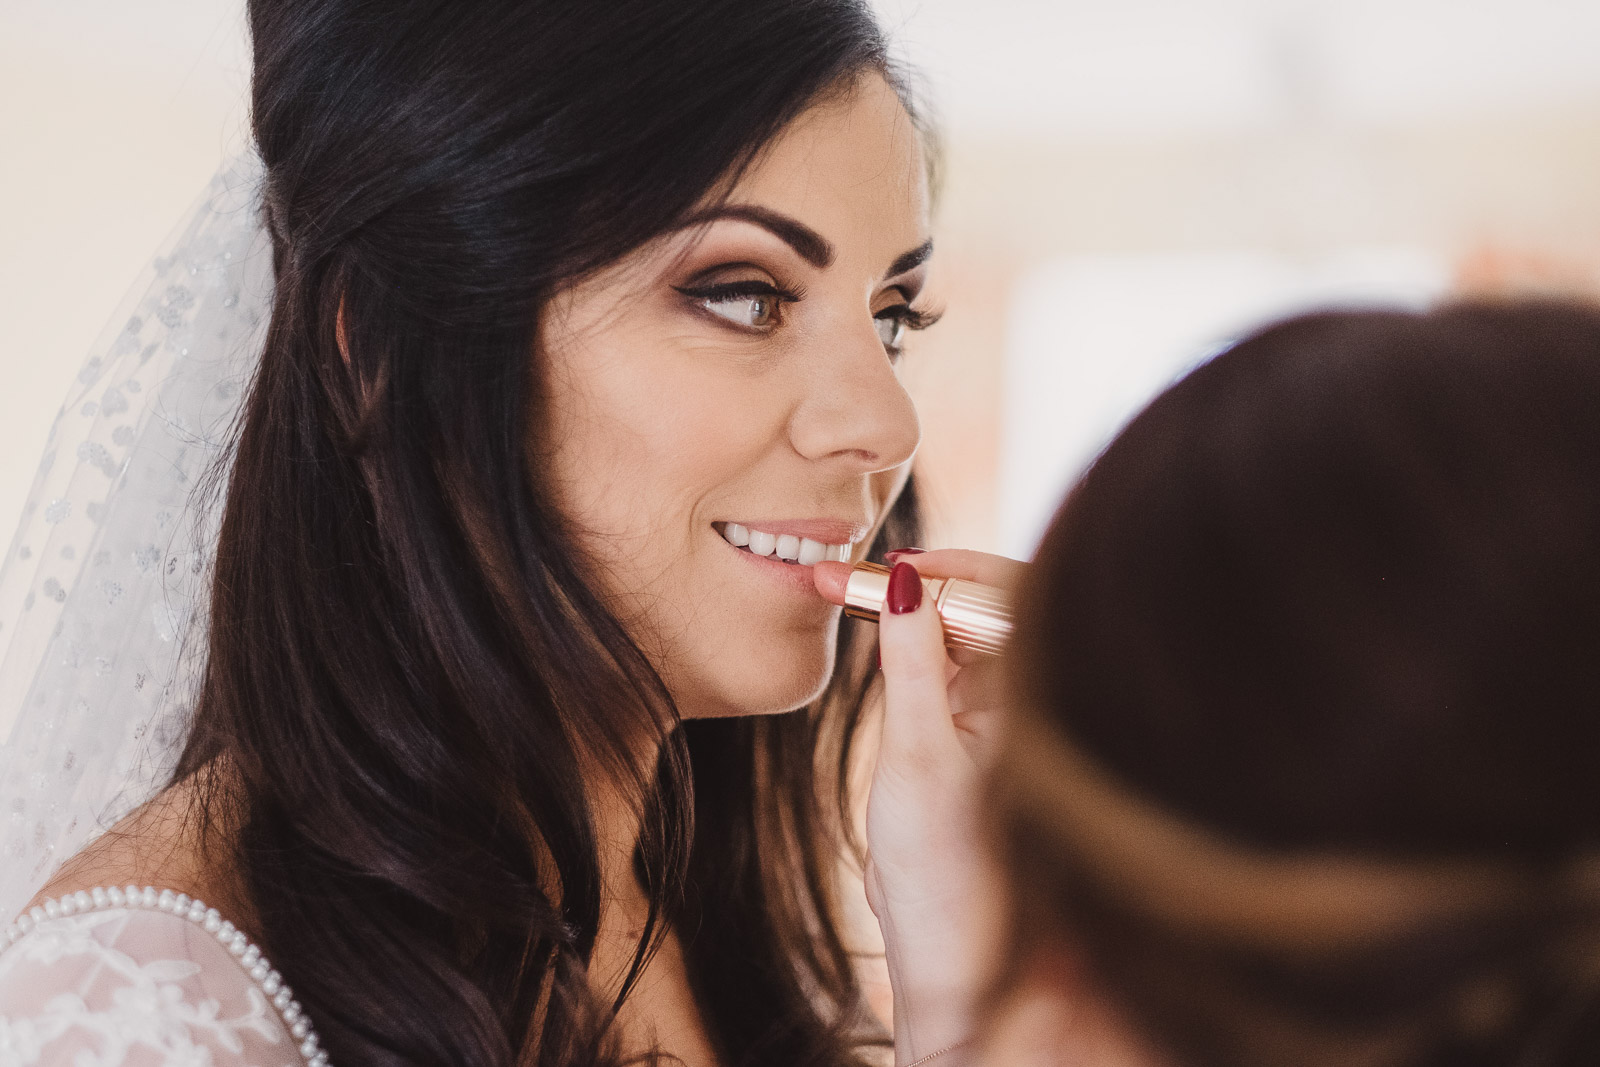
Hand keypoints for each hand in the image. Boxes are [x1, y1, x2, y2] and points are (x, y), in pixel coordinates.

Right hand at [818, 549, 1023, 1064]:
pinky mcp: (970, 734)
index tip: (895, 564)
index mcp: (1040, 702)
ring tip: (851, 595)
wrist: (946, 951)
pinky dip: (909, 646)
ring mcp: (1001, 718)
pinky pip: (946, 667)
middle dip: (921, 584)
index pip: (1012, 601)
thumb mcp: (914, 753)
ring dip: (910, 612)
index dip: (954, 570)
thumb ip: (908, 661)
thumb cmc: (946, 867)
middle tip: (852, 575)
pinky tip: (874, 639)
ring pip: (960, 635)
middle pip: (984, 610)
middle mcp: (1029, 702)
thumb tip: (902, 580)